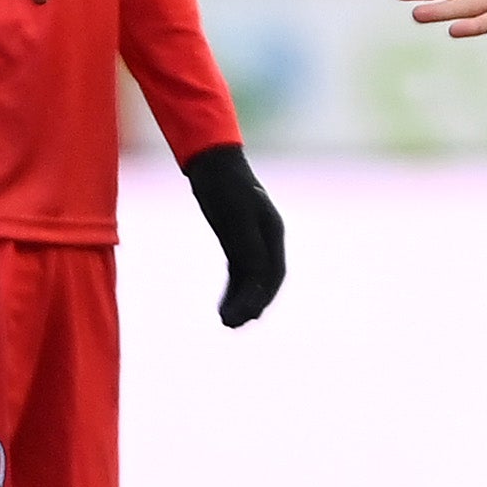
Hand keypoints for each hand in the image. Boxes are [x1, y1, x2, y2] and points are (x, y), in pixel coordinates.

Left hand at [183, 141, 285, 326]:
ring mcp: (253, 240)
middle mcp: (267, 239)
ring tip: (226, 322)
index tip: (247, 315)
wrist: (212, 162)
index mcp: (273, 232)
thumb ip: (247, 244)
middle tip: (232, 324)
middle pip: (264, 280)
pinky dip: (232, 290)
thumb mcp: (236, 214)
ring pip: (251, 279)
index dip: (262, 296)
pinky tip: (222, 304)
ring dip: (241, 301)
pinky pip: (238, 272)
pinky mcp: (237, 241)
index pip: (272, 273)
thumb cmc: (224, 185)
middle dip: (251, 304)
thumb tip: (256, 276)